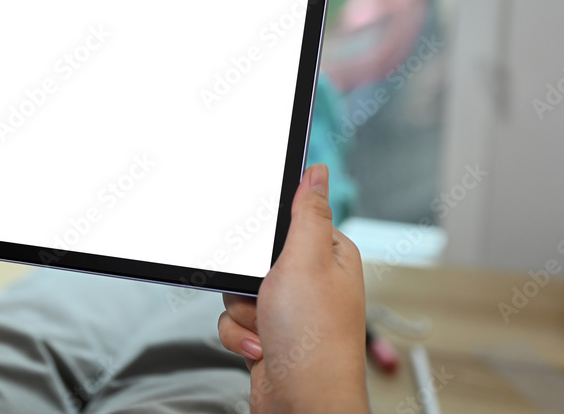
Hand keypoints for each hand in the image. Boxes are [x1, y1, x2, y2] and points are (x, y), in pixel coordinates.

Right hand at [218, 164, 368, 412]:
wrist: (301, 402)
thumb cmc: (314, 337)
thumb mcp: (306, 259)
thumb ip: (307, 212)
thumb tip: (317, 171)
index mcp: (328, 255)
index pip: (293, 220)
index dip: (270, 230)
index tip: (260, 241)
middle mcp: (310, 281)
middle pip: (255, 256)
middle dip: (247, 278)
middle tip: (263, 289)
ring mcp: (288, 311)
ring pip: (239, 289)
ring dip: (242, 310)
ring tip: (265, 325)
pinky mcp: (268, 334)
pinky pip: (235, 319)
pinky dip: (240, 334)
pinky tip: (261, 346)